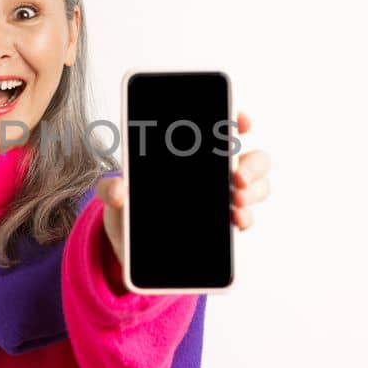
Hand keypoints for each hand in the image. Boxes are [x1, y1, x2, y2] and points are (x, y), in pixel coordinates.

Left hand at [98, 112, 271, 263]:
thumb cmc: (127, 209)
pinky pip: (246, 219)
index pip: (225, 128)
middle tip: (238, 176)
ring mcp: (224, 200)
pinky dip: (247, 219)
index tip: (241, 123)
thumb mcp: (114, 195)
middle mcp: (215, 173)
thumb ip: (110, 189)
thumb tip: (119, 191)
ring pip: (257, 188)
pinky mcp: (224, 228)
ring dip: (255, 191)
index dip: (238, 120)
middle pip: (253, 159)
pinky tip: (237, 221)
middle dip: (253, 164)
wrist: (129, 247)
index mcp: (192, 154)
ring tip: (237, 201)